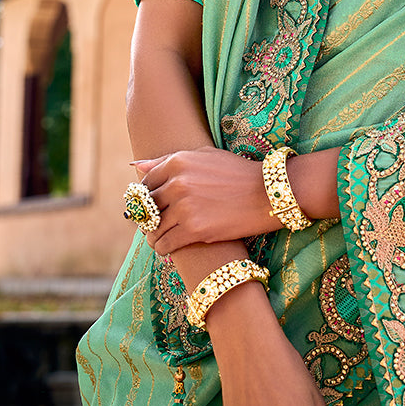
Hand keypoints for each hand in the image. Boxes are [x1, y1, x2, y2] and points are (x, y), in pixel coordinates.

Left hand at [135, 146, 281, 253]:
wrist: (268, 193)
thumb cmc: (238, 173)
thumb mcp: (205, 156)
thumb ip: (168, 161)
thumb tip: (136, 166)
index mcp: (178, 161)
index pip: (146, 183)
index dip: (145, 198)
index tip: (150, 206)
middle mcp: (177, 183)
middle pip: (147, 206)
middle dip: (148, 218)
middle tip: (154, 225)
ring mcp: (184, 207)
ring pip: (153, 228)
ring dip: (154, 236)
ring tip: (160, 239)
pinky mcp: (193, 229)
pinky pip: (165, 243)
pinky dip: (164, 249)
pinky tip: (169, 249)